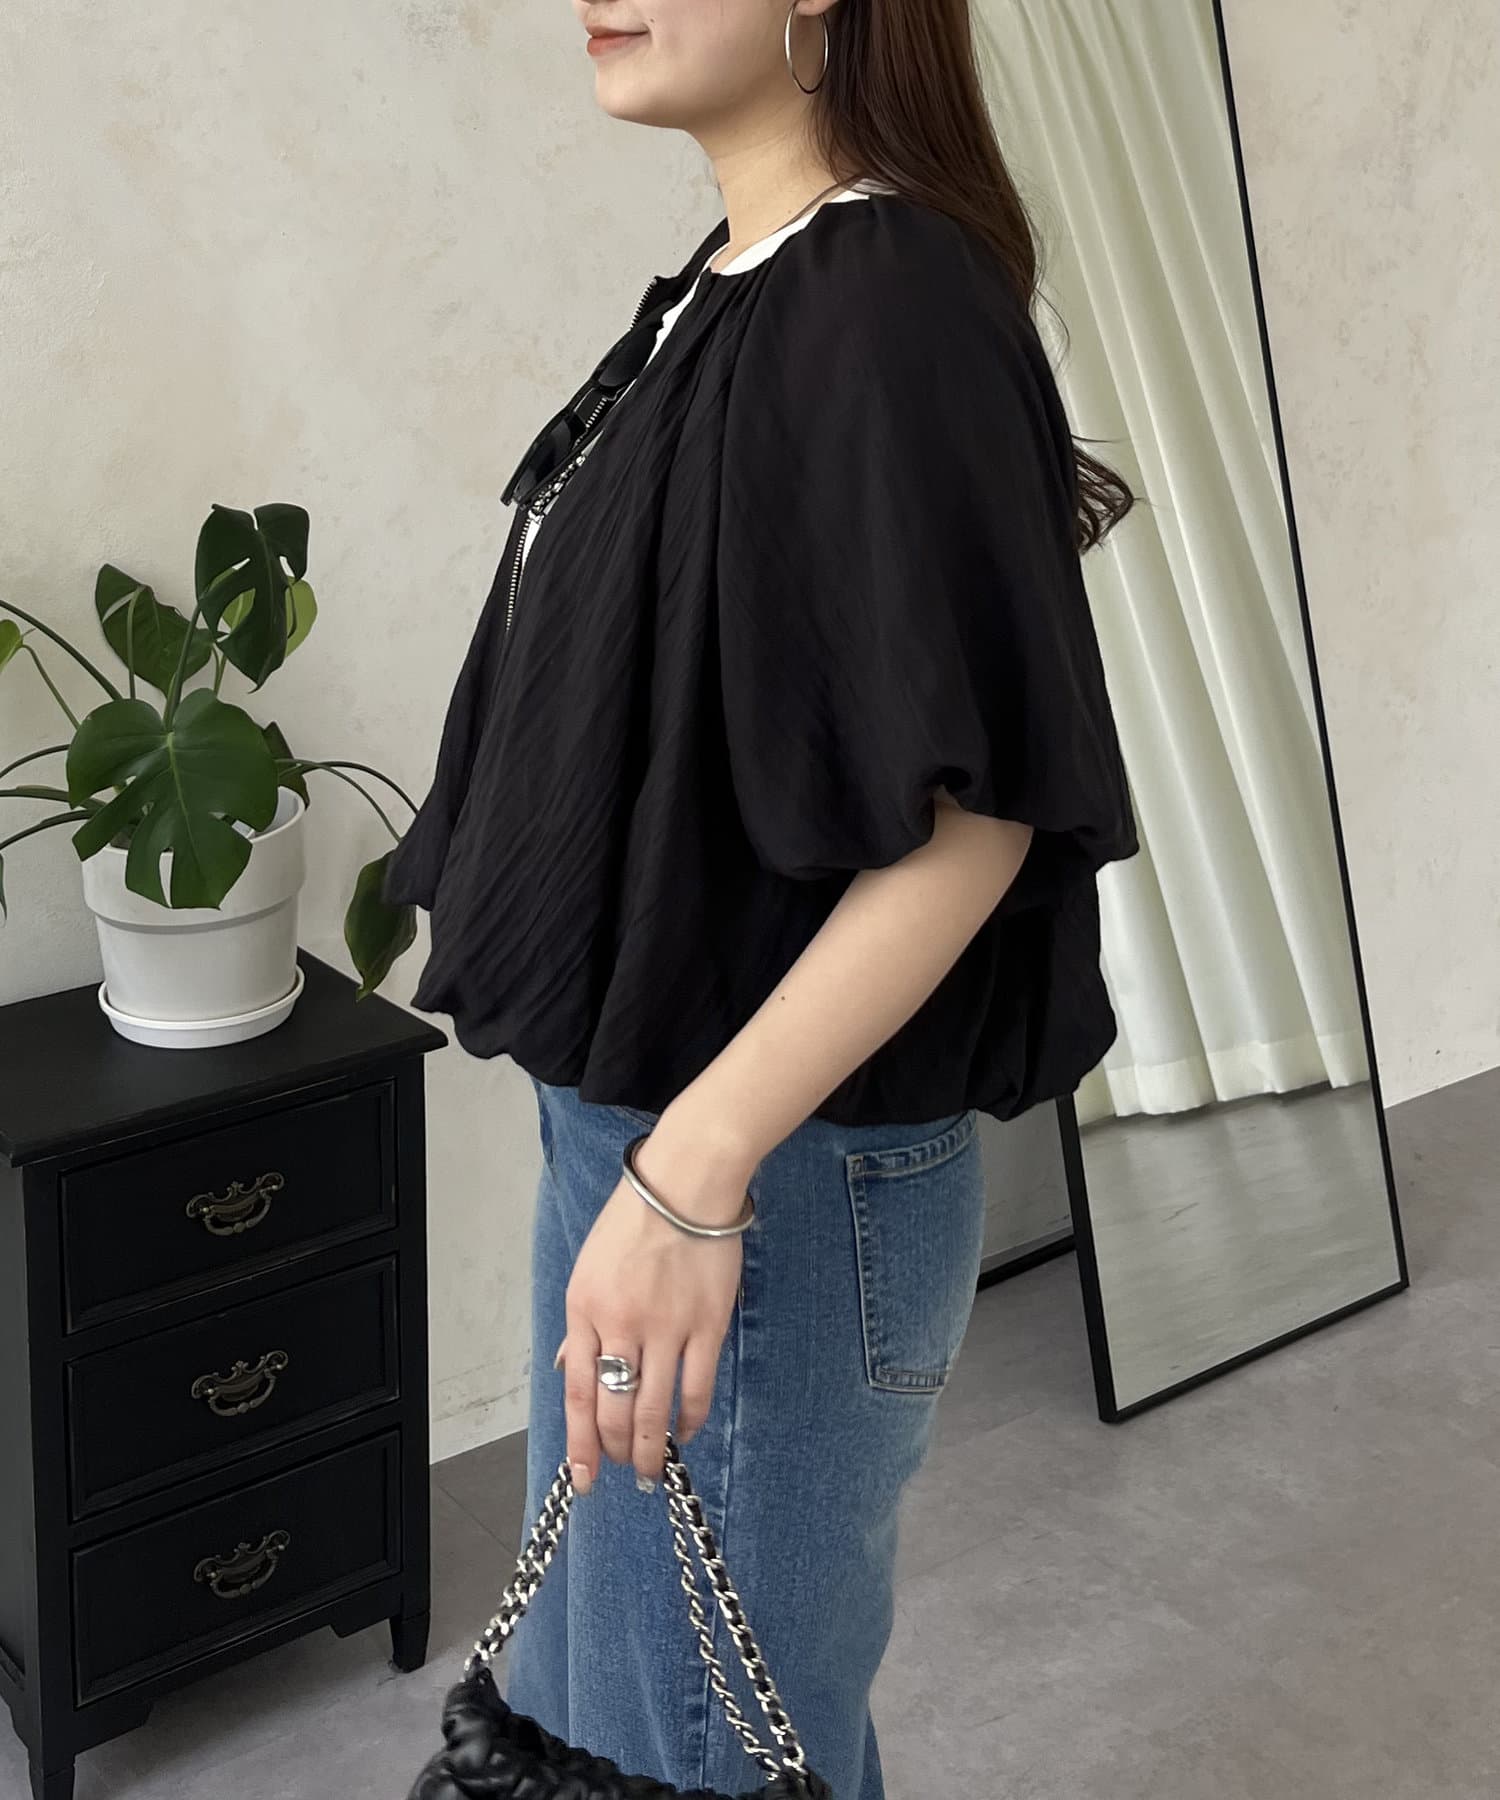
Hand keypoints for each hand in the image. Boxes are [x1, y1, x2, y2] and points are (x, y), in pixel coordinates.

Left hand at [557, 1121, 753, 1493]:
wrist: (686, 1185)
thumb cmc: (634, 1222)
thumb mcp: (589, 1270)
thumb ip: (582, 1326)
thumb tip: (571, 1372)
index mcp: (585, 1310)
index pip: (579, 1395)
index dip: (581, 1445)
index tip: (585, 1478)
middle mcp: (622, 1324)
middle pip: (615, 1411)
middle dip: (616, 1451)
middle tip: (623, 1467)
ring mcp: (667, 1328)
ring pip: (655, 1410)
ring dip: (651, 1449)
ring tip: (651, 1467)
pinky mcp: (707, 1325)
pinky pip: (697, 1388)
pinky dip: (690, 1418)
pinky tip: (685, 1430)